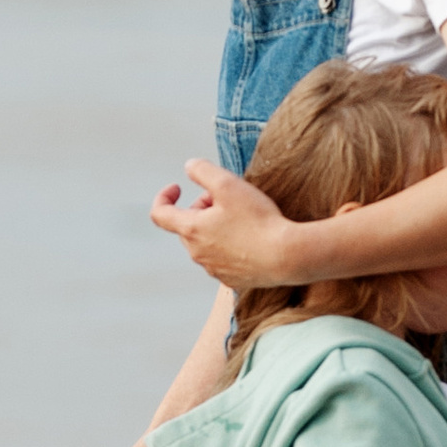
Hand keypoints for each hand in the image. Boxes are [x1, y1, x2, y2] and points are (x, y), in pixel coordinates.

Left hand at [150, 158, 303, 288]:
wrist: (286, 257)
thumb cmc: (258, 221)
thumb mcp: (228, 184)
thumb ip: (203, 170)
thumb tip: (189, 166)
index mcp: (192, 230)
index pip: (160, 214)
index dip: (164, 197)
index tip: (178, 187)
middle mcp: (197, 253)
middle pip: (187, 226)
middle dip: (201, 209)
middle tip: (227, 199)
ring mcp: (214, 269)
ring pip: (205, 242)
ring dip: (215, 227)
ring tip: (242, 218)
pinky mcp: (231, 279)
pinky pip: (222, 258)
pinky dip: (229, 245)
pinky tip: (250, 238)